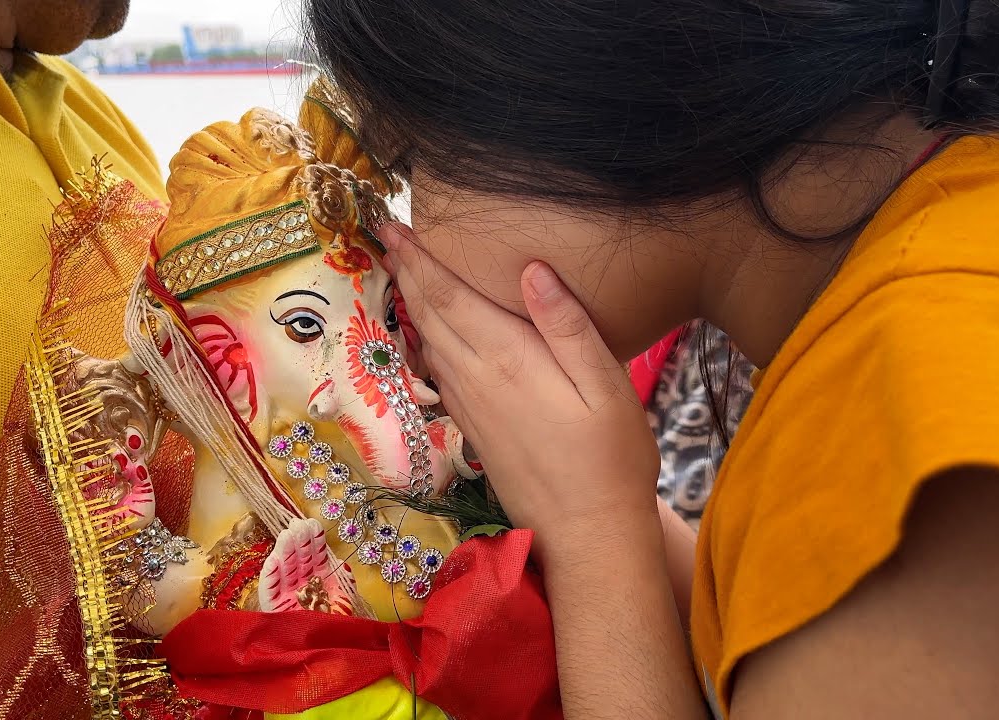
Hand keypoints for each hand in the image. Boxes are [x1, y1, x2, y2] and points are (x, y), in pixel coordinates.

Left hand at [378, 223, 661, 557]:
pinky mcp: (474, 430)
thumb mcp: (606, 385)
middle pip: (430, 316)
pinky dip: (425, 342)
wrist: (588, 535)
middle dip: (408, 273)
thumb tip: (531, 269)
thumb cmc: (611, 458)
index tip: (394, 226)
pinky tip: (428, 336)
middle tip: (387, 236)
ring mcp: (470, 408)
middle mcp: (477, 380)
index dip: (419, 259)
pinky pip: (438, 373)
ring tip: (402, 273)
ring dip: (412, 305)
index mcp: (507, 360)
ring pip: (428, 344)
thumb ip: (568, 325)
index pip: (449, 297)